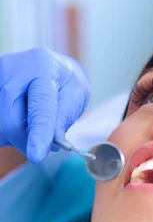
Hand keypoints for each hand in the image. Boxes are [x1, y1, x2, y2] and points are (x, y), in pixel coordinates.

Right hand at [0, 48, 89, 162]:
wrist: (47, 65)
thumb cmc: (64, 82)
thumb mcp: (76, 94)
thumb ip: (64, 116)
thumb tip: (53, 142)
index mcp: (43, 66)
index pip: (39, 106)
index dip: (38, 134)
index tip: (37, 156)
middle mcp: (12, 68)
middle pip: (10, 120)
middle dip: (26, 141)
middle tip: (42, 147)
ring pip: (0, 125)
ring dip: (15, 136)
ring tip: (31, 125)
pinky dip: (5, 131)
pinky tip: (16, 121)